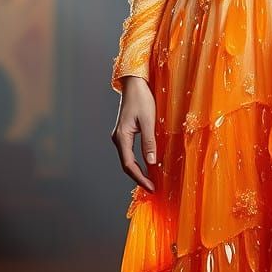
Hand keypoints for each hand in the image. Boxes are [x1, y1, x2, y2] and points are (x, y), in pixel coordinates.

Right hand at [111, 76, 157, 192]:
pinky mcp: (125, 133)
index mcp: (121, 136)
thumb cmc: (141, 99)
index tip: (151, 187)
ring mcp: (120, 136)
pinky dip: (139, 161)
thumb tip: (152, 162)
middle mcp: (118, 138)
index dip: (140, 178)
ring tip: (152, 180)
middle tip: (153, 187)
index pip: (129, 164)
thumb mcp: (149, 120)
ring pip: (128, 159)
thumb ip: (149, 142)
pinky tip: (148, 165)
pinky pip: (130, 152)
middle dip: (139, 177)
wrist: (134, 83)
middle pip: (127, 164)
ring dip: (139, 170)